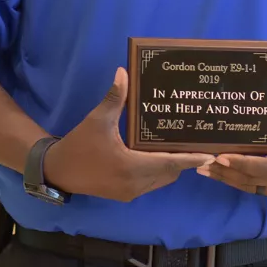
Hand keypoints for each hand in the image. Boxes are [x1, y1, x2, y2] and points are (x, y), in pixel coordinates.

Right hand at [44, 67, 213, 201]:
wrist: (58, 170)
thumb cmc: (80, 145)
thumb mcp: (97, 119)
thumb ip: (115, 98)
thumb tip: (123, 72)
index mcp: (133, 167)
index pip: (170, 164)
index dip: (190, 159)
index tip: (209, 154)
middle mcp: (136, 184)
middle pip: (169, 173)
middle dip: (182, 160)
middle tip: (194, 142)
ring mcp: (130, 192)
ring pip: (160, 180)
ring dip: (169, 166)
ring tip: (179, 147)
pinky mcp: (124, 194)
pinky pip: (150, 183)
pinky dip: (157, 172)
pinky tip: (157, 155)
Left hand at [198, 60, 266, 200]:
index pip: (264, 167)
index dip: (241, 164)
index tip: (220, 157)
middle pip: (254, 181)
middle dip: (227, 173)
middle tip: (202, 163)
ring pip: (254, 189)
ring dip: (230, 180)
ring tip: (205, 170)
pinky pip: (260, 190)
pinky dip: (242, 183)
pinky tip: (224, 175)